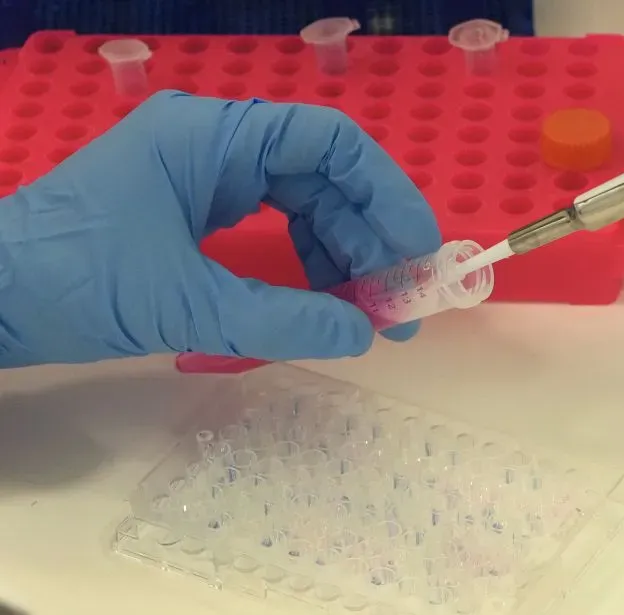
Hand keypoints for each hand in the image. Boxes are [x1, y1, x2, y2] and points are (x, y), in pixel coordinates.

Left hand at [0, 92, 439, 366]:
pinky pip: (272, 228)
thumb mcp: (186, 306)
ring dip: (342, 258)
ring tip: (368, 316)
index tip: (418, 251)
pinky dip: (304, 266)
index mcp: (213, 138)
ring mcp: (205, 177)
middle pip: (324, 178)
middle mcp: (216, 146)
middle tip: (401, 304)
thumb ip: (283, 321)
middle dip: (368, 240)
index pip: (329, 142)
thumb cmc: (75, 284)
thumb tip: (364, 336)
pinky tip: (322, 305)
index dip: (386, 194)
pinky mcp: (195, 210)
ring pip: (303, 206)